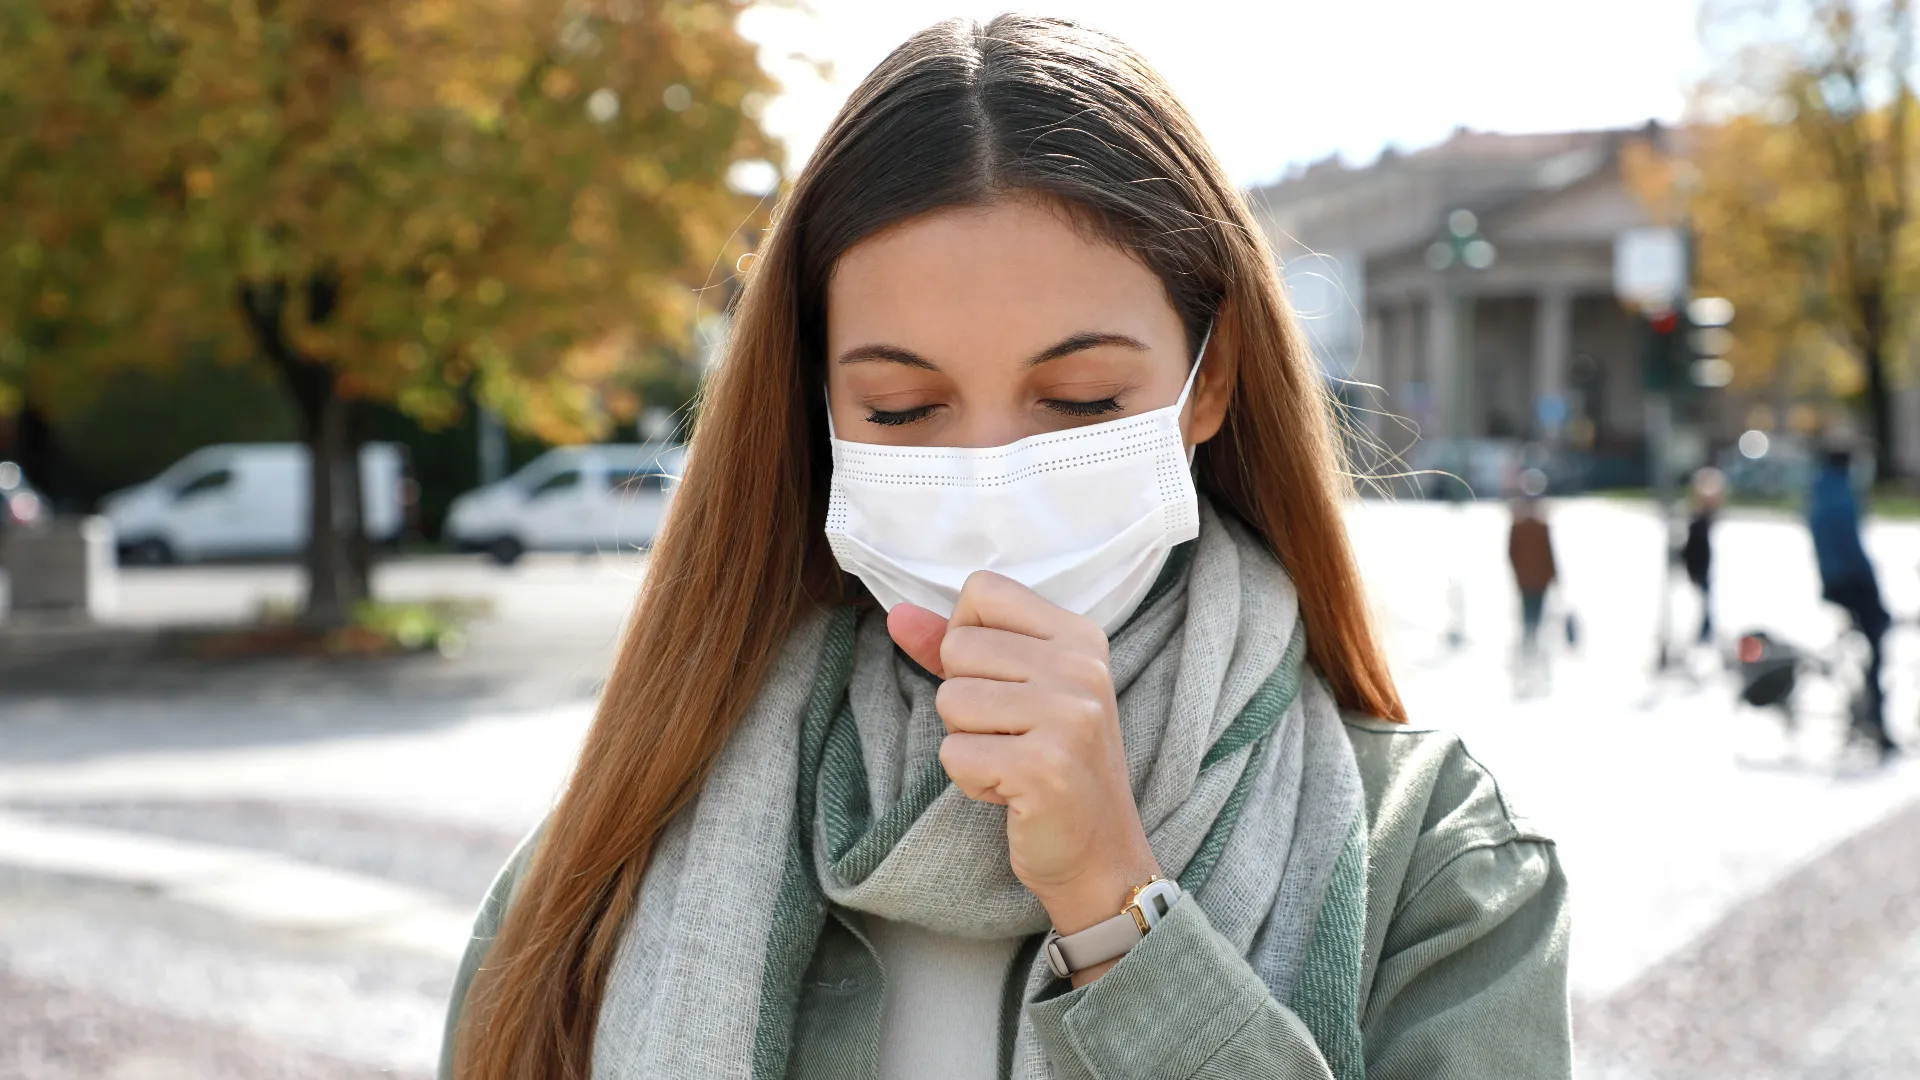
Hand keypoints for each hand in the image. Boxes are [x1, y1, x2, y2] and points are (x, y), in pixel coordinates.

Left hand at [889, 572, 1160, 983]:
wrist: (1099, 853)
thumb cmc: (1052, 764)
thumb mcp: (1016, 691)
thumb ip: (956, 646)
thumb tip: (897, 614)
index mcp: (1080, 636)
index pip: (983, 591)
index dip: (967, 637)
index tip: (1000, 682)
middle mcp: (1082, 668)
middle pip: (959, 647)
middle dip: (965, 700)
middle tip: (1011, 735)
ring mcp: (1069, 717)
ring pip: (951, 700)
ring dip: (967, 742)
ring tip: (1012, 762)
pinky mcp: (1045, 768)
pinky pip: (955, 754)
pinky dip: (971, 780)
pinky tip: (1011, 792)